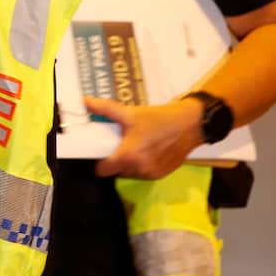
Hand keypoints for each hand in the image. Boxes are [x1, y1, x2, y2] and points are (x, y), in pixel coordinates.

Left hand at [84, 96, 203, 179]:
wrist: (190, 124)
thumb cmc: (158, 119)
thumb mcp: (130, 113)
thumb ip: (105, 109)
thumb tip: (84, 101)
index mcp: (129, 156)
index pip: (103, 171)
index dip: (99, 162)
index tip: (100, 153)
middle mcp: (139, 169)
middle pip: (117, 171)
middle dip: (116, 160)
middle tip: (119, 145)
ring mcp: (152, 174)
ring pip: (131, 173)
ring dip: (130, 163)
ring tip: (134, 146)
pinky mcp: (162, 174)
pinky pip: (144, 173)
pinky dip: (142, 165)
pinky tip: (147, 150)